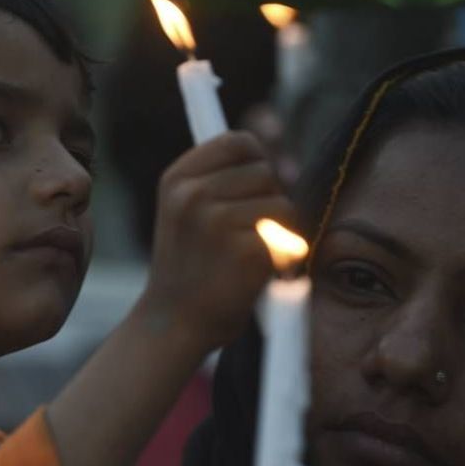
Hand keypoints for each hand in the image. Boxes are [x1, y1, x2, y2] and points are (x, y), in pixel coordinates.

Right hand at [140, 131, 293, 349]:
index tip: (254, 187)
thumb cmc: (189, 265)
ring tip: (250, 252)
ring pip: (282, 203)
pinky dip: (283, 254)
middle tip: (248, 233)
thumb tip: (282, 161)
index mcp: (177, 179)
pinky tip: (255, 270)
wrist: (175, 323)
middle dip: (268, 200)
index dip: (257, 160)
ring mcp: (218, 221)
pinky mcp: (247, 250)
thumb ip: (220, 179)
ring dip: (279, 229)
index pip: (237, 142)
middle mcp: (194, 195)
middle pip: (265, 172)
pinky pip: (289, 234)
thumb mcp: (185, 211)